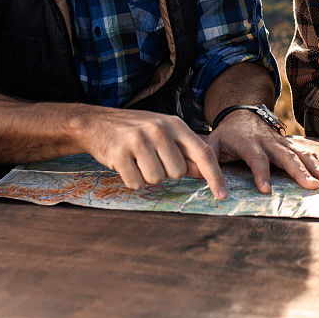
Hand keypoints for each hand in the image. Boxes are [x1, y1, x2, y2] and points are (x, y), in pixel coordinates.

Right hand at [83, 108, 227, 199]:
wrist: (95, 123)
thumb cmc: (135, 130)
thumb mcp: (163, 133)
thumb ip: (184, 152)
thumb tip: (205, 173)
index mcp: (174, 124)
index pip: (202, 153)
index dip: (214, 176)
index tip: (223, 195)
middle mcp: (158, 129)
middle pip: (178, 172)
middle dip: (166, 172)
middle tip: (151, 159)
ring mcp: (138, 140)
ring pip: (156, 179)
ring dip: (147, 176)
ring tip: (137, 160)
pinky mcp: (119, 153)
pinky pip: (136, 183)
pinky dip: (131, 180)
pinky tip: (125, 164)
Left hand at [206, 109, 318, 194]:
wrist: (241, 114)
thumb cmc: (225, 135)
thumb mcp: (211, 145)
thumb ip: (207, 165)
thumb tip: (208, 187)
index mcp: (248, 143)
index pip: (256, 159)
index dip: (261, 173)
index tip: (266, 190)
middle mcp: (269, 141)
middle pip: (286, 157)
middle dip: (299, 172)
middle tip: (311, 187)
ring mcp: (282, 142)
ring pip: (302, 154)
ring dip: (316, 168)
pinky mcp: (291, 145)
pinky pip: (308, 153)